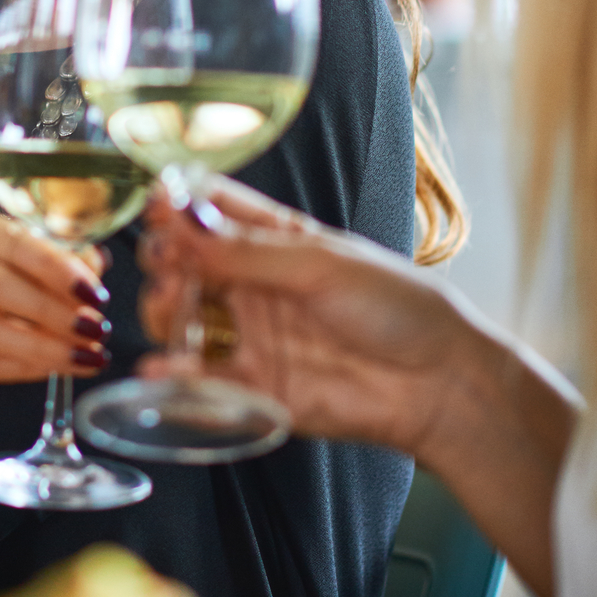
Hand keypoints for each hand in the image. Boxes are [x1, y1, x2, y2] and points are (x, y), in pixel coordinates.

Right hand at [136, 177, 486, 461]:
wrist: (438, 382)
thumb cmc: (397, 307)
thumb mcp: (319, 263)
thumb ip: (245, 250)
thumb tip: (183, 222)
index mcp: (276, 240)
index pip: (213, 211)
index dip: (180, 206)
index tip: (158, 206)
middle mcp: (256, 286)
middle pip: (187, 267)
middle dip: (165, 262)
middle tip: (165, 263)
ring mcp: (253, 337)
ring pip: (184, 323)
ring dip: (164, 314)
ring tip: (168, 310)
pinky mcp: (256, 390)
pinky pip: (204, 384)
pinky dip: (176, 377)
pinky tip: (164, 369)